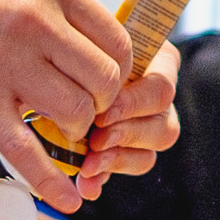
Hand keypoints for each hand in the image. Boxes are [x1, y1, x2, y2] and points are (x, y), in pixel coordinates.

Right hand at [0, 0, 130, 211]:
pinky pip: (27, 151)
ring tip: (58, 133)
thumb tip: (90, 52)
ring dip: (74, 134)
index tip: (106, 88)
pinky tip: (66, 198)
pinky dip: (52, 181)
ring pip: (76, 114)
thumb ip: (52, 13)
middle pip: (105, 81)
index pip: (118, 42)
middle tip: (85, 115)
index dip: (119, 74)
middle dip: (101, 107)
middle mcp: (36, 19)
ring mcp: (5, 60)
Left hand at [76, 42, 181, 200]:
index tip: (103, 113)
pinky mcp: (130, 145)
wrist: (55, 49)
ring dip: (118, 158)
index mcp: (158, 61)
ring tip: (88, 163)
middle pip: (164, 125)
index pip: (162, 89)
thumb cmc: (72, 37)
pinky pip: (133, 165)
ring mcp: (147, 121)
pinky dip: (107, 175)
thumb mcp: (87, 45)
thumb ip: (99, 68)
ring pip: (153, 150)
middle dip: (126, 135)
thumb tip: (108, 96)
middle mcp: (157, 94)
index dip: (134, 105)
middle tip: (95, 139)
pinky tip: (87, 182)